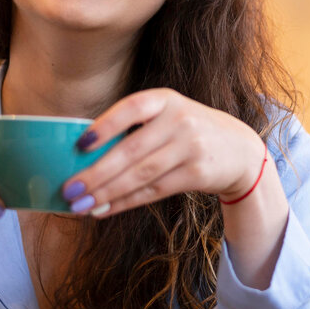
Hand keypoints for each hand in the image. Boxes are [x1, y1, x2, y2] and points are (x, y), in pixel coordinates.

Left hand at [60, 88, 264, 217]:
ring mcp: (191, 147)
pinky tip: (105, 208)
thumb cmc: (189, 132)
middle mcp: (180, 120)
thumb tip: (83, 157)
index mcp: (166, 99)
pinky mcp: (198, 173)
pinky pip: (154, 191)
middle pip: (131, 150)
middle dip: (96, 173)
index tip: (79, 145)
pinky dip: (126, 202)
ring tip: (80, 205)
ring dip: (107, 192)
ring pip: (141, 174)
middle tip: (69, 190)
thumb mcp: (168, 116)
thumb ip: (135, 128)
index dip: (105, 126)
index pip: (131, 108)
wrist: (240, 150)